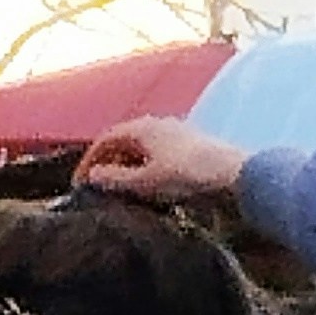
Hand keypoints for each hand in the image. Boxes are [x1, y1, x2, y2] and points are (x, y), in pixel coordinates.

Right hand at [77, 117, 246, 203]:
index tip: (80, 183)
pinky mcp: (192, 145)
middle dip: (108, 162)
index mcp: (143, 127)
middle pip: (124, 141)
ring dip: (128, 166)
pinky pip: (159, 154)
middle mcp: (158, 123)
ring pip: (143, 148)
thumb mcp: (146, 182)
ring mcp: (177, 132)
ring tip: (121, 190)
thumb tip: (93, 175)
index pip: (106, 140)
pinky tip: (151, 188)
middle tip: (98, 187)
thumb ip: (116, 178)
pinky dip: (147, 169)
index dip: (90, 160)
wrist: (235, 174)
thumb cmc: (188, 175)